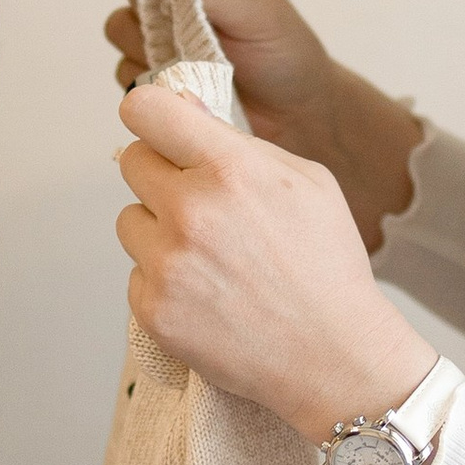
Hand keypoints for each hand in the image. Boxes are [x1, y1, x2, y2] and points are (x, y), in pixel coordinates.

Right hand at [104, 0, 336, 154]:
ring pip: (120, 26)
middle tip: (192, 31)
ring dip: (150, 47)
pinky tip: (185, 87)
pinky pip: (125, 69)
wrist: (293, 114)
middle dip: (153, 7)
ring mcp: (162, 31)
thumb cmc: (286, 53)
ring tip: (195, 64)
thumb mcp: (261, 14)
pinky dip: (149, 80)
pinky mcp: (152, 69)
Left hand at [118, 80, 431, 439]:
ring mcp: (167, 265)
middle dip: (161, 175)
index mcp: (231, 170)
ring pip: (129, 221)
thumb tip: (182, 107)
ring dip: (159, 231)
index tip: (160, 128)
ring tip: (211, 258)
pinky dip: (163, 282)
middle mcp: (191, 213)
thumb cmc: (327, 267)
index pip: (145, 110)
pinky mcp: (153, 310)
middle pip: (131, 162)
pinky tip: (208, 295)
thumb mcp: (307, 182)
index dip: (150, 114)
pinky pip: (136, 274)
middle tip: (201, 204)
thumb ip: (238, 143)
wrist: (335, 357)